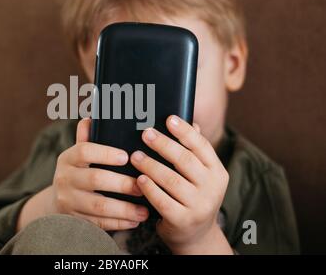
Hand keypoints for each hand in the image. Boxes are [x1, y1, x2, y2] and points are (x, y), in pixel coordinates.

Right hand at [50, 118, 148, 230]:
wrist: (57, 201)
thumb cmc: (78, 172)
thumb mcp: (78, 154)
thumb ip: (87, 137)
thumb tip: (93, 116)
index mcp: (68, 158)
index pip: (84, 151)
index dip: (105, 153)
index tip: (127, 156)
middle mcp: (65, 179)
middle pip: (95, 179)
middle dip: (122, 183)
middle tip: (143, 185)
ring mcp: (68, 201)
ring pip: (98, 206)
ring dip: (124, 208)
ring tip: (145, 210)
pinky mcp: (74, 220)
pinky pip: (98, 223)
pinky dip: (118, 223)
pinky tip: (135, 220)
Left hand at [130, 115, 231, 253]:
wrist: (195, 235)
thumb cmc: (193, 196)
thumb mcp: (200, 176)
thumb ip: (194, 151)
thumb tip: (188, 122)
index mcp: (218, 172)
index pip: (202, 146)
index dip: (185, 131)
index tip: (169, 119)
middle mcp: (212, 188)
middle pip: (185, 160)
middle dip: (163, 144)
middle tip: (146, 133)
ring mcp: (199, 206)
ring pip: (171, 180)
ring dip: (150, 165)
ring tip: (136, 156)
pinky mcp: (183, 220)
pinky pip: (162, 200)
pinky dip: (149, 188)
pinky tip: (139, 178)